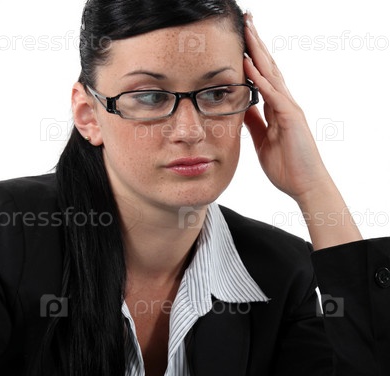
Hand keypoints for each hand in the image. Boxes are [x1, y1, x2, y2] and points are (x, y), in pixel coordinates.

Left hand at [243, 13, 333, 205]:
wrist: (305, 186)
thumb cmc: (287, 167)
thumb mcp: (262, 141)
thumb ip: (254, 123)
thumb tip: (242, 108)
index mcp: (277, 108)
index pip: (263, 76)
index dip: (252, 57)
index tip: (239, 40)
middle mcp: (285, 103)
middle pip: (269, 67)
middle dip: (256, 44)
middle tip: (245, 21)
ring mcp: (289, 108)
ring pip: (272, 74)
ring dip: (258, 51)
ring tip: (246, 30)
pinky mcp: (291, 118)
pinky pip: (273, 95)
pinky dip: (260, 79)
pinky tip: (248, 64)